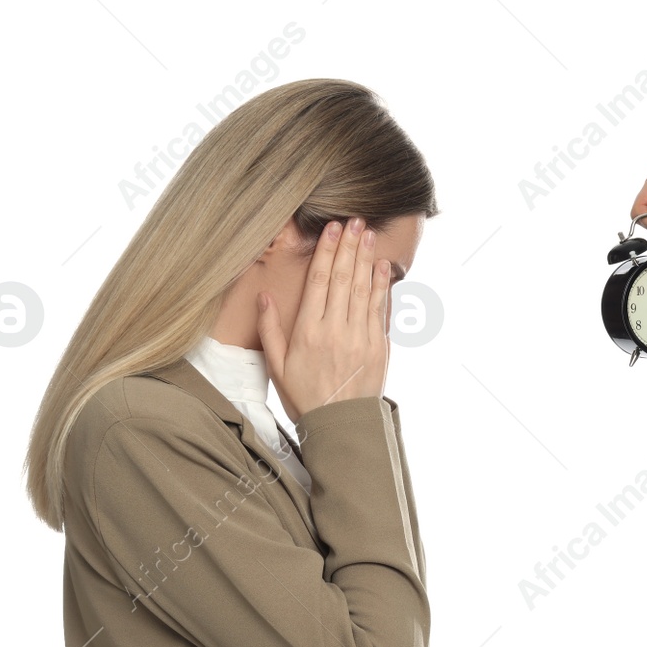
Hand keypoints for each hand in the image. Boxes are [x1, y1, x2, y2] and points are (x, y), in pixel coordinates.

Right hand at [256, 216, 393, 419]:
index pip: (318, 282)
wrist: (340, 426)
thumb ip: (270, 329)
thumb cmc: (304, 397)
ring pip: (362, 290)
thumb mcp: (276, 366)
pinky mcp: (377, 347)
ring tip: (368, 233)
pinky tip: (382, 267)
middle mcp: (335, 331)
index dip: (325, 252)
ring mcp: (359, 338)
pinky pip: (380, 310)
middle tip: (354, 220)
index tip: (331, 229)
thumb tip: (264, 296)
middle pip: (342, 279)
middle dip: (348, 247)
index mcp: (307, 332)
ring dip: (366, 259)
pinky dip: (381, 286)